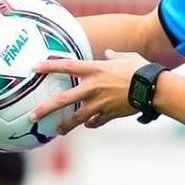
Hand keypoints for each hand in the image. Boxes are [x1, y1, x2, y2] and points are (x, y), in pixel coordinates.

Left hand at [30, 49, 148, 134]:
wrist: (152, 88)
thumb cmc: (141, 68)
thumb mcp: (127, 57)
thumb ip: (115, 56)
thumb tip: (108, 54)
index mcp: (95, 69)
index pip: (66, 66)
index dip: (49, 66)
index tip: (34, 68)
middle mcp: (93, 87)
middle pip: (63, 99)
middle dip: (45, 108)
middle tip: (32, 116)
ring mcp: (99, 103)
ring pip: (76, 117)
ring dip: (65, 124)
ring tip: (57, 130)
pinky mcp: (108, 114)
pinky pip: (95, 122)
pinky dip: (91, 123)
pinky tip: (88, 124)